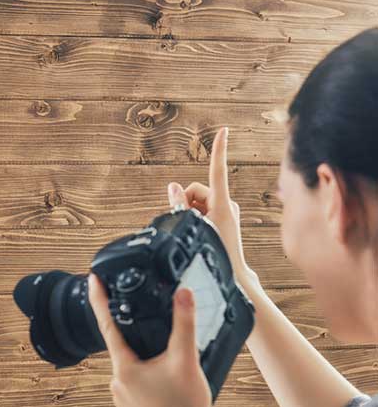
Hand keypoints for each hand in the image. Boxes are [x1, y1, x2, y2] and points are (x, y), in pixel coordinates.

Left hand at [88, 274, 210, 406]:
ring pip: (130, 368)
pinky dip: (145, 380)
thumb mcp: (186, 359)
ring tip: (168, 368)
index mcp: (125, 367)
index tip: (92, 280)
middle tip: (158, 339)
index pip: (107, 324)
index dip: (100, 300)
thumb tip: (183, 294)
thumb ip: (183, 323)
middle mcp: (116, 382)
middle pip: (123, 347)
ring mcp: (120, 398)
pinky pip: (133, 386)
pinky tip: (162, 384)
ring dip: (144, 362)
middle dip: (136, 338)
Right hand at [167, 127, 257, 285]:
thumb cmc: (216, 254)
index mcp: (222, 204)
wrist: (233, 275)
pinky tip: (200, 232)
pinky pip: (204, 209)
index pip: (218, 171)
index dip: (219, 150)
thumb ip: (180, 205)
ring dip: (191, 211)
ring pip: (198, 201)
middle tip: (186, 221)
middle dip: (186, 202)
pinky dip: (197, 216)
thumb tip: (173, 185)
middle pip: (196, 190)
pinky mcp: (224, 218)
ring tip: (196, 231)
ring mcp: (226, 211)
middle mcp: (226, 204)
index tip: (223, 131)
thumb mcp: (195, 228)